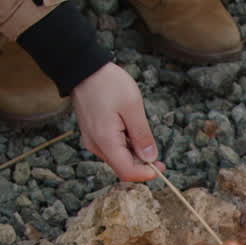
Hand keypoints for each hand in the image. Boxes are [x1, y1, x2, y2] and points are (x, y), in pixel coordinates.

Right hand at [72, 62, 162, 181]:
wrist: (83, 68)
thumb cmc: (108, 84)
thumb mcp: (132, 107)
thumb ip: (142, 135)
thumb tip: (150, 158)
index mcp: (105, 141)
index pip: (127, 171)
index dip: (146, 174)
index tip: (161, 167)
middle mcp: (95, 145)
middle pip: (122, 167)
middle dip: (141, 165)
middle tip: (157, 153)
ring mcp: (92, 140)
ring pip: (117, 158)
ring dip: (133, 153)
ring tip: (139, 131)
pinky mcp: (92, 134)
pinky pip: (111, 148)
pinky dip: (124, 145)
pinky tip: (129, 129)